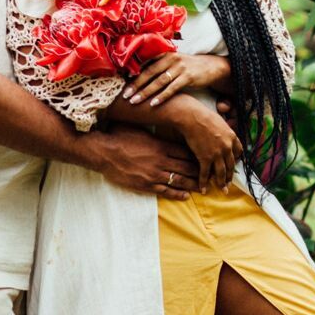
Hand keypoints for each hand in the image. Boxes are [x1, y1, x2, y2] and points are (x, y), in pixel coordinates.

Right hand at [83, 127, 199, 199]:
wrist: (103, 152)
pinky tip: (186, 196)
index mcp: (160, 145)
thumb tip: (158, 118)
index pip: (185, 152)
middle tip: (211, 175)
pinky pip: (166, 191)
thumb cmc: (119, 137)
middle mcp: (161, 161)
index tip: (205, 157)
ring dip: (192, 184)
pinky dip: (177, 194)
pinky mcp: (146, 185)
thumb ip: (152, 129)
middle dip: (199, 172)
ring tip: (203, 188)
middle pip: (186, 167)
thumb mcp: (139, 128)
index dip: (196, 156)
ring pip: (179, 181)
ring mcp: (154, 174)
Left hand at [122, 53, 229, 107]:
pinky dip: (162, 96)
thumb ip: (158, 65)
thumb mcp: (173, 61)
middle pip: (149, 73)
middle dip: (136, 85)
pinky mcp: (188, 77)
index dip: (133, 73)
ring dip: (145, 92)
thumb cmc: (187, 66)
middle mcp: (171, 59)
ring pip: (159, 81)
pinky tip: (153, 104)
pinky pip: (172, 88)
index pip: (145, 64)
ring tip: (135, 101)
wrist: (210, 66)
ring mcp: (180, 67)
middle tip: (125, 95)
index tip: (121, 82)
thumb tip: (138, 73)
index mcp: (164, 54)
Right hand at [174, 97, 241, 193]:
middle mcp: (227, 147)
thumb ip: (224, 131)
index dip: (236, 159)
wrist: (192, 118)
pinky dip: (204, 182)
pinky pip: (205, 173)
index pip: (239, 152)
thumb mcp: (220, 122)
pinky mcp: (205, 158)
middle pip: (231, 165)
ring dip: (221, 183)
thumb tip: (223, 133)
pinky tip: (204, 189)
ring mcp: (216, 154)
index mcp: (232, 137)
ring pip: (221, 172)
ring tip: (222, 190)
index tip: (234, 164)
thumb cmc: (204, 116)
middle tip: (229, 184)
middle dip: (230, 176)